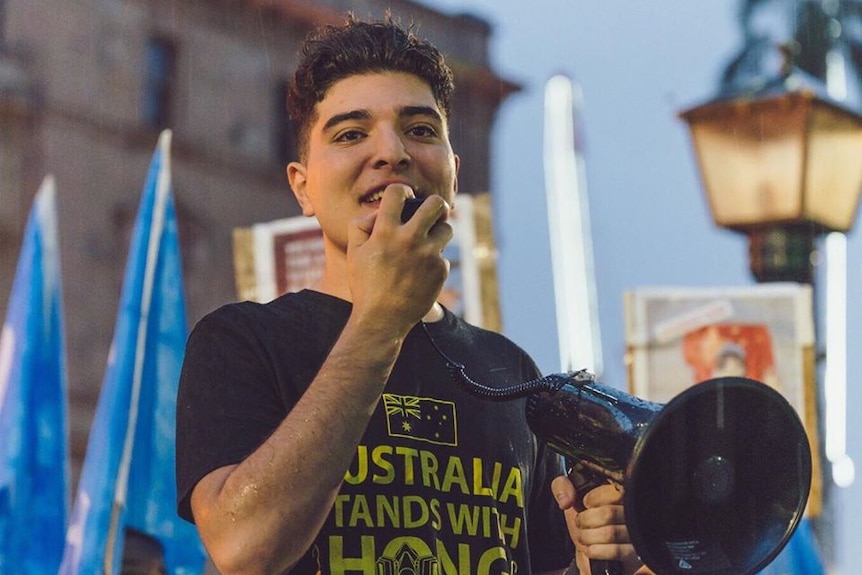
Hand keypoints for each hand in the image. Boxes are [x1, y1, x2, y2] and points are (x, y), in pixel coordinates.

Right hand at [347, 184, 452, 330]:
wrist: (382, 319)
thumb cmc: (365, 285)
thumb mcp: (353, 253)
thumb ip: (361, 226)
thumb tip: (379, 212)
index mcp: (385, 232)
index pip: (398, 192)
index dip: (402, 191)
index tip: (404, 198)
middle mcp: (409, 239)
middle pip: (436, 204)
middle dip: (435, 204)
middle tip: (431, 212)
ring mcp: (428, 255)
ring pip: (447, 228)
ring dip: (438, 232)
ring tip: (427, 242)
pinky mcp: (440, 270)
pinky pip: (443, 256)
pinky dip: (434, 261)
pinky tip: (421, 272)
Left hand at [551, 476, 649, 574]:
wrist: (591, 545)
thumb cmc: (585, 516)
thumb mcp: (571, 494)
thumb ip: (562, 486)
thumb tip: (566, 501)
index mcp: (621, 492)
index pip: (613, 492)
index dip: (593, 499)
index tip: (586, 502)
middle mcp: (634, 511)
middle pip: (608, 514)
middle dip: (585, 520)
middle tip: (581, 522)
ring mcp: (637, 532)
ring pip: (610, 533)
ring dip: (588, 536)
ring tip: (584, 535)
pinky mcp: (635, 552)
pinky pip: (616, 551)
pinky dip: (595, 550)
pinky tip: (591, 548)